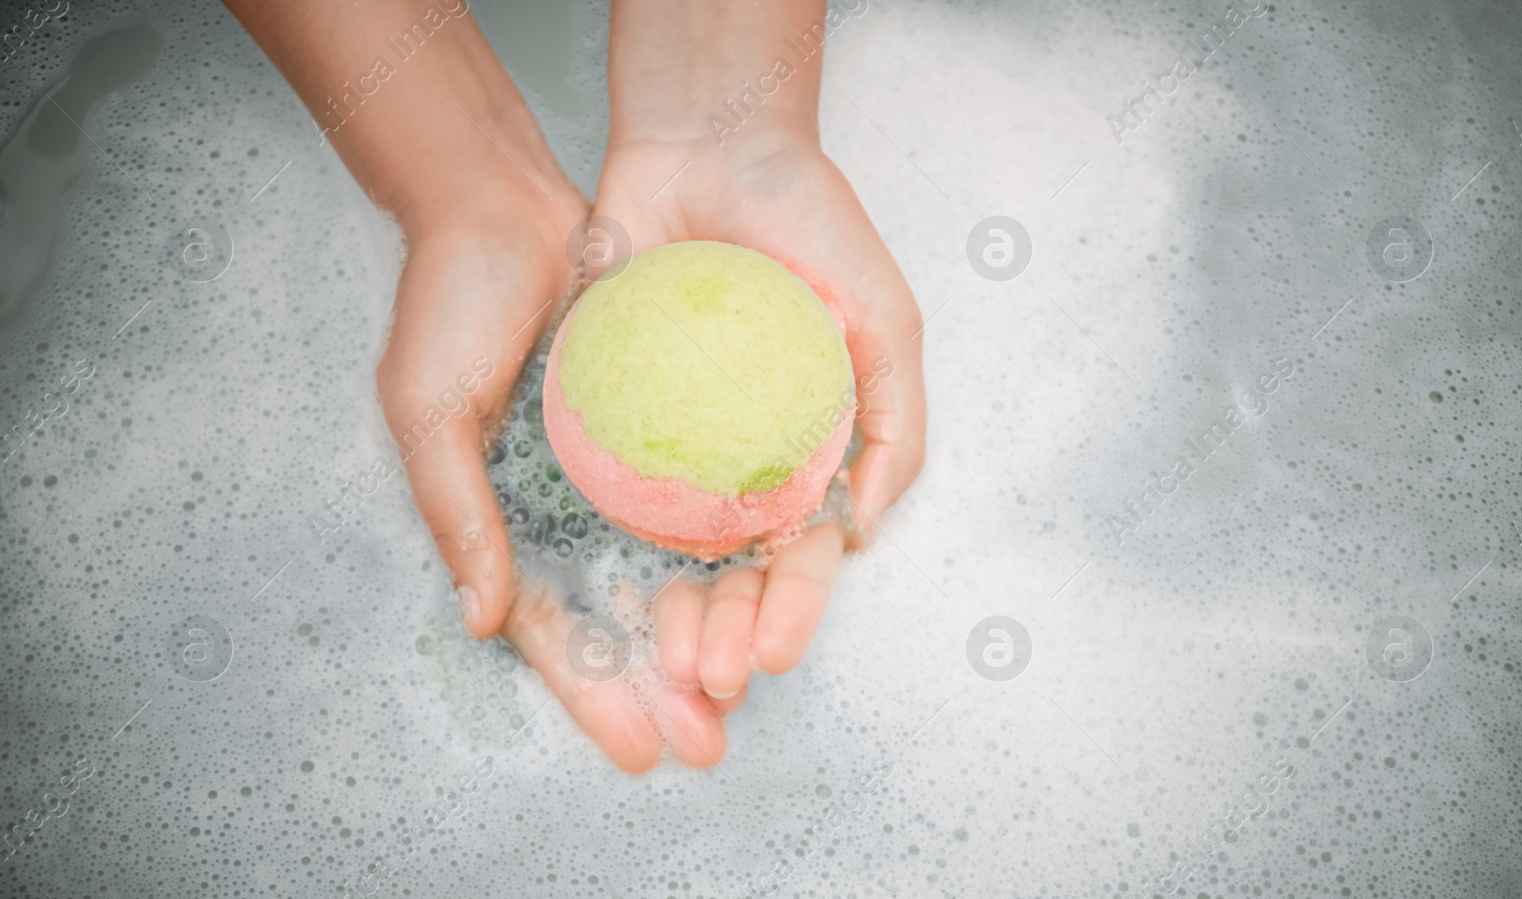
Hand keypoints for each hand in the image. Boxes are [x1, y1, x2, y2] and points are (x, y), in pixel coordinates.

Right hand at [378, 177, 733, 771]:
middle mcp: (558, 506)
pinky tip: (767, 584)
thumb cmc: (448, 301)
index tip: (641, 751)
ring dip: (705, 629)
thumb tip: (481, 620)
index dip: (592, 695)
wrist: (501, 198)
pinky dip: (727, 544)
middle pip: (619, 619)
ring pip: (666, 571)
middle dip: (663, 684)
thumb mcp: (429, 408)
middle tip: (713, 741)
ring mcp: (609, 469)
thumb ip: (455, 512)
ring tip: (752, 682)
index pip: (549, 632)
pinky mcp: (656, 424)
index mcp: (497, 519)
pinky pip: (696, 497)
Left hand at [590, 135, 927, 700]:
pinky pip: (602, 485)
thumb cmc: (811, 228)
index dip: (792, 610)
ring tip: (657, 658)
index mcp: (805, 447)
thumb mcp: (886, 324)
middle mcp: (736, 456)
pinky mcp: (608, 407)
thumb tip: (862, 530)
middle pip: (730, 570)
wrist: (710, 142)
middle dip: (723, 633)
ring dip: (665, 613)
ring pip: (664, 549)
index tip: (769, 654)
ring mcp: (670, 438)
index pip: (803, 554)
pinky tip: (593, 591)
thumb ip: (893, 427)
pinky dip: (600, 544)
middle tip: (704, 678)